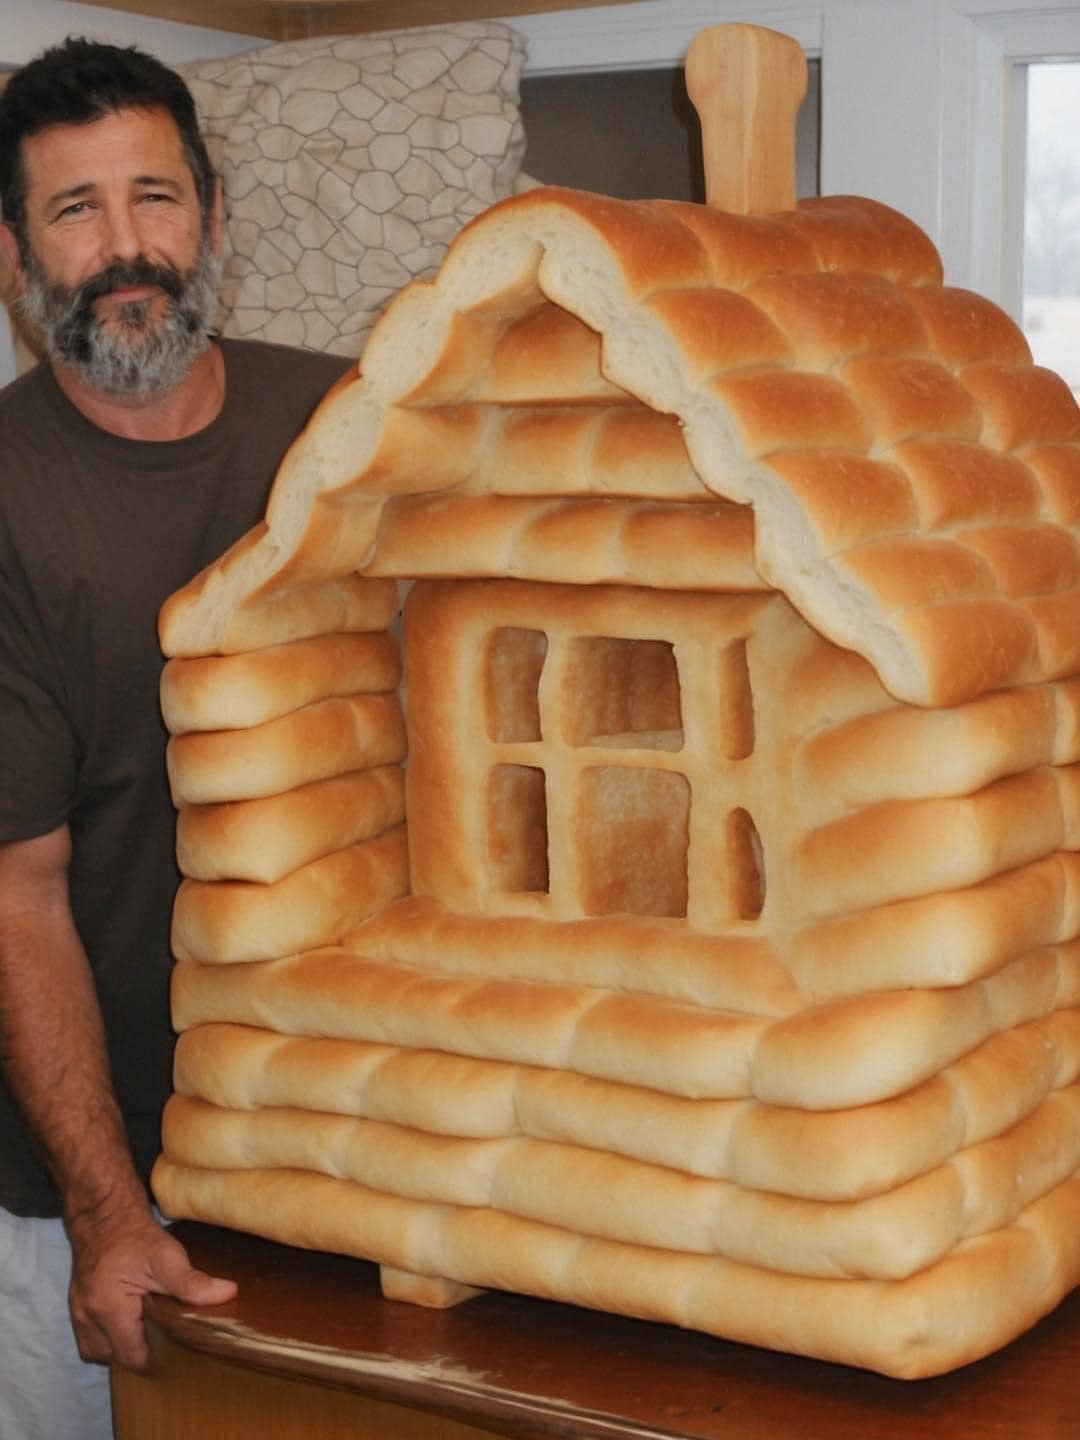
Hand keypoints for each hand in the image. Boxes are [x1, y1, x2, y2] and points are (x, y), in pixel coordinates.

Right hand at [67, 1202, 236, 1371]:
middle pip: (116, 1359)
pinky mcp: (76, 1309)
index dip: (157, 1356)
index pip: (133, 1358)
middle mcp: (87, 1317)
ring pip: (101, 1352)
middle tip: (163, 1332)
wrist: (105, 1215)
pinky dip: (109, 1336)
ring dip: (122, 1345)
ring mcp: (78, 1314)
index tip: (174, 1344)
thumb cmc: (135, 1236)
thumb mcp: (167, 1256)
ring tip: (145, 1325)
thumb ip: (192, 1282)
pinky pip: (92, 1339)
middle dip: (140, 1351)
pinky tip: (128, 1319)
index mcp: (108, 1308)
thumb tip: (227, 1294)